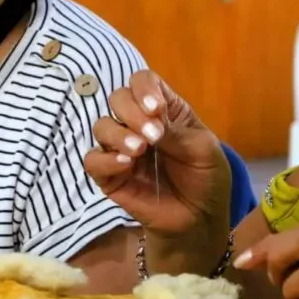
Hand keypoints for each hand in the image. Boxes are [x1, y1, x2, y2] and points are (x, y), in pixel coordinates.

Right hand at [85, 71, 231, 268]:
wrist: (200, 216)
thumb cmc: (206, 176)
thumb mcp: (202, 148)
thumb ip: (176, 130)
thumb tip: (150, 116)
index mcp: (165, 110)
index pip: (143, 82)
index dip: (144, 89)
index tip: (156, 108)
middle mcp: (138, 124)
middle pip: (118, 98)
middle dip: (132, 111)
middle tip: (154, 135)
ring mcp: (121, 148)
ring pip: (102, 125)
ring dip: (119, 133)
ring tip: (140, 150)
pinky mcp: (109, 175)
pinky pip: (92, 160)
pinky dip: (105, 158)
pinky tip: (126, 164)